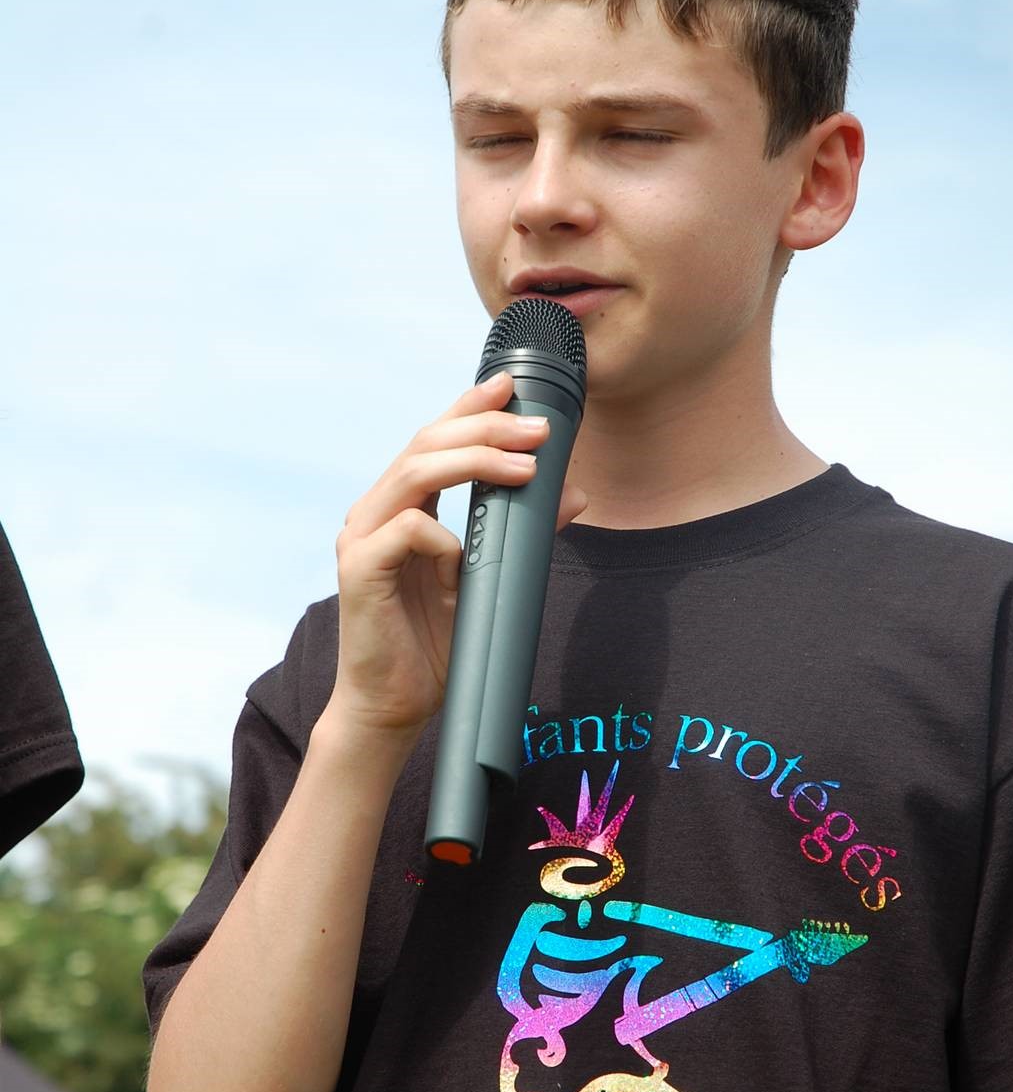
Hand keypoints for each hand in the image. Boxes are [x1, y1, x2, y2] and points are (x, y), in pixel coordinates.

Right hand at [322, 371, 586, 747]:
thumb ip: (522, 534)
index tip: (511, 384)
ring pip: (414, 471)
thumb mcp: (490, 578)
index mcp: (400, 507)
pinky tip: (464, 554)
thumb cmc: (436, 645)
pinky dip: (444, 534)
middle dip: (486, 427)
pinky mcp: (359, 570)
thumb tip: (573, 495)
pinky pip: (407, 529)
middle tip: (538, 430)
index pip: (433, 440)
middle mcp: (375, 513)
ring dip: (476, 461)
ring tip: (525, 467)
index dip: (469, 407)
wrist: (394, 707)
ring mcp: (361, 538)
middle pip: (425, 443)